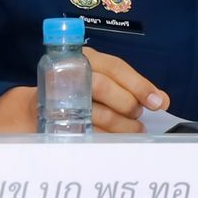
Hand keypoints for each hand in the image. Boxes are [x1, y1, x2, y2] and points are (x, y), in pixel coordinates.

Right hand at [0, 48, 170, 133]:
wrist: (35, 109)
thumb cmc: (79, 94)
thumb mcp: (105, 83)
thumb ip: (131, 89)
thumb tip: (162, 100)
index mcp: (85, 58)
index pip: (115, 67)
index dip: (138, 85)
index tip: (158, 102)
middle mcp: (70, 71)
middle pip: (101, 86)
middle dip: (126, 104)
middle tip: (138, 116)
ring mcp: (59, 95)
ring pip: (95, 112)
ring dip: (121, 126)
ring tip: (134, 130)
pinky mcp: (54, 117)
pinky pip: (86, 131)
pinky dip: (106, 138)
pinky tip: (115, 140)